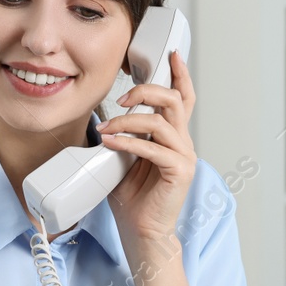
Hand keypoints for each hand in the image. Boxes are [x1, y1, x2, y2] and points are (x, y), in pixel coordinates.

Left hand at [96, 50, 196, 245]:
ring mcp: (183, 156)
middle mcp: (182, 142)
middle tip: (123, 97)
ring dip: (129, 120)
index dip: (180, 74)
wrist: (141, 231)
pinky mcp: (178, 171)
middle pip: (175, 100)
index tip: (172, 55)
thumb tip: (101, 117)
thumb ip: (123, 135)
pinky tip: (111, 143)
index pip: (183, 98)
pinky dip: (129, 142)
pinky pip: (154, 148)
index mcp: (172, 136)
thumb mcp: (123, 157)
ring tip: (108, 127)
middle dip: (147, 90)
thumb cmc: (132, 197)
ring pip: (162, 121)